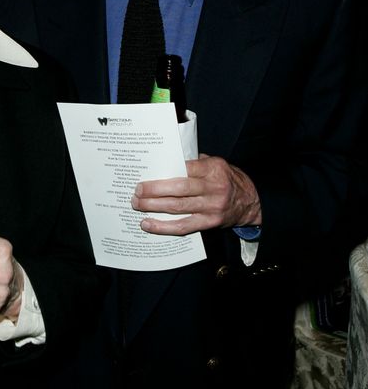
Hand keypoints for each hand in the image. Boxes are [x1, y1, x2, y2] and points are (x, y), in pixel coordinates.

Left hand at [131, 154, 261, 234]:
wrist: (250, 202)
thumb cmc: (227, 180)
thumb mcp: (216, 164)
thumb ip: (194, 163)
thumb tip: (165, 162)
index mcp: (214, 169)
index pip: (185, 168)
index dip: (165, 171)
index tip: (146, 173)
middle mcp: (214, 188)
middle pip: (178, 189)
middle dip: (154, 190)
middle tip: (137, 190)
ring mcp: (212, 207)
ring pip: (177, 208)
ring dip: (153, 207)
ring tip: (137, 205)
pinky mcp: (209, 223)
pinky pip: (182, 226)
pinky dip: (163, 227)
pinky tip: (148, 224)